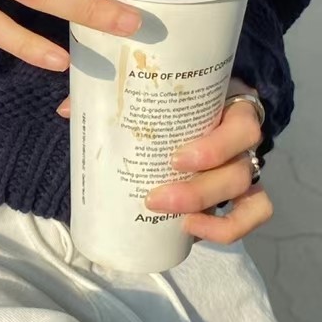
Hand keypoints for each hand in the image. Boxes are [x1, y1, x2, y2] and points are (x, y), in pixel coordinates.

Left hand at [56, 79, 271, 244]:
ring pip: (247, 193)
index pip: (244, 124)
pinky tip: (193, 231)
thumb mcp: (154, 91)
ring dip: (207, 209)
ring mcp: (244, 167)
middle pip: (239, 169)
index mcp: (230, 106)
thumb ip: (117, 95)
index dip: (216, 147)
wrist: (194, 105)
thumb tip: (68, 109)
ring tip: (172, 219)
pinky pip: (252, 213)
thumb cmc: (172, 98)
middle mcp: (243, 139)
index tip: (175, 158)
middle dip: (198, 190)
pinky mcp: (242, 193)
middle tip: (155, 197)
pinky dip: (228, 228)